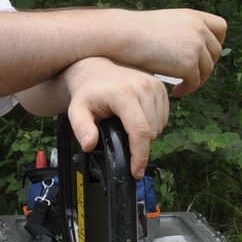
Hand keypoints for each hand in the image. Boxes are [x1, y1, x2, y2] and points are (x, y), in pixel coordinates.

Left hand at [62, 59, 171, 176]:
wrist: (96, 70)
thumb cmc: (88, 92)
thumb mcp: (77, 111)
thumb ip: (81, 128)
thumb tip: (89, 145)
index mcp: (124, 94)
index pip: (140, 130)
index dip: (140, 155)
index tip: (137, 171)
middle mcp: (143, 87)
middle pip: (152, 131)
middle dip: (140, 145)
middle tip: (122, 140)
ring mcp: (155, 86)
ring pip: (160, 126)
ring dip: (148, 135)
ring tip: (129, 128)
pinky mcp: (161, 87)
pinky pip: (164, 117)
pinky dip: (154, 124)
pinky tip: (139, 120)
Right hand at [124, 9, 226, 94]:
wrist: (122, 35)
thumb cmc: (135, 32)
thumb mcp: (166, 24)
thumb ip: (182, 33)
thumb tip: (193, 51)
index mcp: (193, 16)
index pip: (221, 27)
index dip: (215, 42)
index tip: (204, 54)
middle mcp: (198, 29)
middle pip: (215, 52)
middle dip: (205, 66)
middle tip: (191, 76)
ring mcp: (195, 46)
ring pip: (207, 70)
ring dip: (197, 80)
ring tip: (182, 86)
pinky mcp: (188, 64)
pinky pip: (195, 82)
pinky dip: (187, 89)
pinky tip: (176, 91)